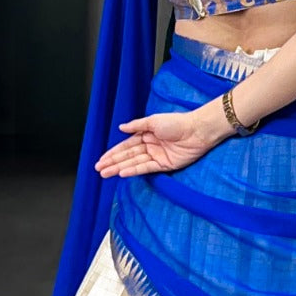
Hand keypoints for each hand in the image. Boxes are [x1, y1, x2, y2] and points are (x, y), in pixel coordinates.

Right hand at [94, 102, 230, 176]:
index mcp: (146, 135)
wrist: (196, 130)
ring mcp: (156, 156)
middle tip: (99, 170)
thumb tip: (120, 128)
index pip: (125, 146)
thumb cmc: (177, 122)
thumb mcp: (153, 120)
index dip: (113, 153)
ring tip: (106, 174)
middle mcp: (150, 146)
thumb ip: (136, 125)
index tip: (101, 160)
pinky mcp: (164, 165)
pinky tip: (122, 173)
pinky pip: (146, 168)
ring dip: (119, 168)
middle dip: (112, 163)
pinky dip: (134, 170)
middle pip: (127, 156)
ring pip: (134, 163)